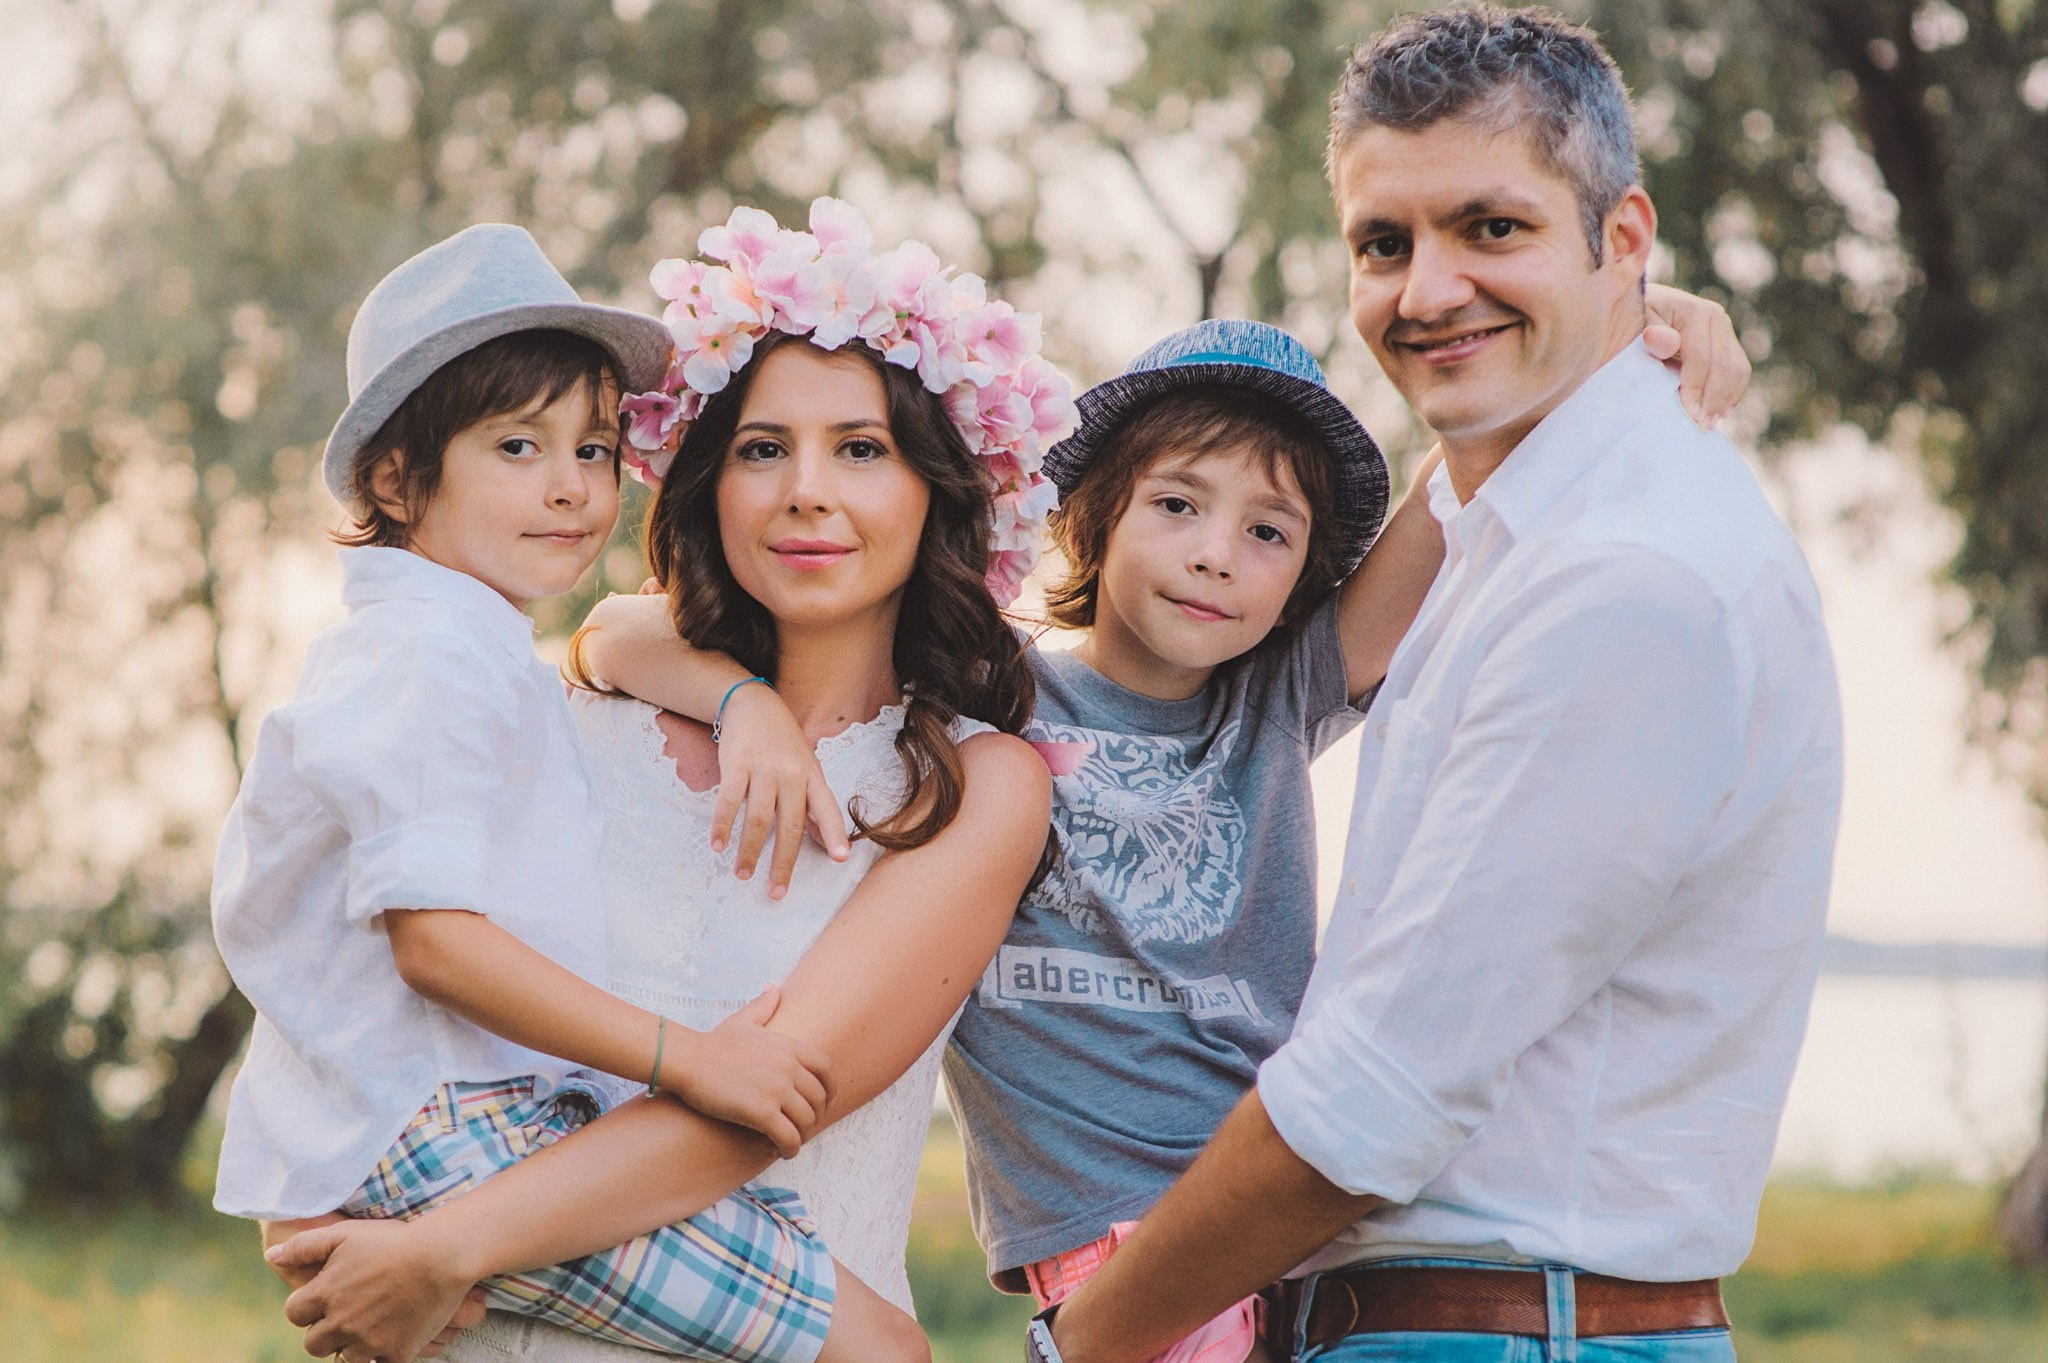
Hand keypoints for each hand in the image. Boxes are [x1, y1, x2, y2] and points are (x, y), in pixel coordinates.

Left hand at [269, 1218, 475, 1362]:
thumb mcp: (345, 1233)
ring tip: (369, 1328)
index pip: (294, 1313)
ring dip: (351, 1346)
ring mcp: (367, 1342)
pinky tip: (391, 1339)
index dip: (307, 1306)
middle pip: (313, 1344)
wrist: (441, 1256)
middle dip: (325, 1331)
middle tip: (347, 1315)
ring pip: (343, 1359)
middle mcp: (340, 1323)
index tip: (325, 1297)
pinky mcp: (395, 1353)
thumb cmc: (393, 1240)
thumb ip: (304, 1245)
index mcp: (324, 1295)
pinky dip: (381, 1355)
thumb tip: (271, 1256)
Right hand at [667, 985, 832, 1156]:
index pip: (827, 1068)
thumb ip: (764, 1005)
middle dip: (815, 1114)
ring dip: (803, 1133)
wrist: (689, 1061)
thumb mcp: (743, 1020)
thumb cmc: (713, 1044)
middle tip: (805, 1125)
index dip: (831, 1088)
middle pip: (819, 1098)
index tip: (827, 1099)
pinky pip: (789, 1137)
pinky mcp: (763, 1113)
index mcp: (789, 1047)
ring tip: (792, 1140)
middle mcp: (789, 1067)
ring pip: (806, 1120)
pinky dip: (791, 1148)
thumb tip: (773, 988)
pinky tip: (784, 1152)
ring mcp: (777, 1090)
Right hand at [711, 681, 851, 899]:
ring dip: (749, 851)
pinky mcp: (736, 765)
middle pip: (790, 825)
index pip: (827, 809)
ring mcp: (763, 769)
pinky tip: (717, 845)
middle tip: (776, 892)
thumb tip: (827, 844)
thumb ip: (814, 806)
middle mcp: (791, 774)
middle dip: (783, 863)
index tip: (840, 859)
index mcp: (812, 777)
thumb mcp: (806, 769)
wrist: (754, 704)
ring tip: (743, 874)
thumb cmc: (784, 744)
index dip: (835, 834)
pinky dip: (722, 826)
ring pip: (758, 819)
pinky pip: (729, 802)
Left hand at [1643, 283, 1750, 427]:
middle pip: (1724, 365)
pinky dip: (1732, 393)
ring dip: (1726, 399)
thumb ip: (1650, 339)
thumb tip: (1664, 340)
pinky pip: (1739, 371)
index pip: (1700, 358)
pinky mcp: (1728, 342)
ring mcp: (1724, 329)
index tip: (1691, 415)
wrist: (1637, 314)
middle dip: (1714, 399)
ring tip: (1711, 424)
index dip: (1696, 389)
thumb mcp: (1633, 330)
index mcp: (1693, 311)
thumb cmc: (1631, 326)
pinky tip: (1720, 412)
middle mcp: (1714, 316)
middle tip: (1703, 427)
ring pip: (1737, 369)